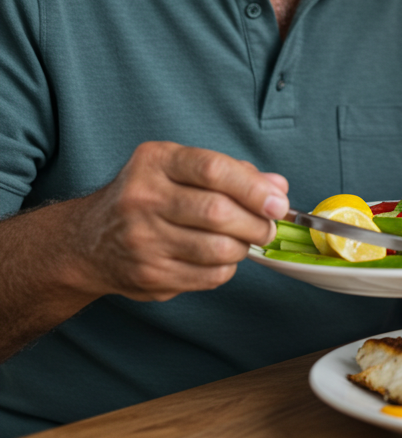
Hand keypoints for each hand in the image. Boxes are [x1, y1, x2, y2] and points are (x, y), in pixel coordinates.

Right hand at [67, 141, 289, 301]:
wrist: (87, 241)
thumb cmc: (149, 196)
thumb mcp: (181, 168)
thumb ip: (232, 173)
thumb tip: (278, 186)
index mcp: (156, 162)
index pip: (213, 169)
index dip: (254, 188)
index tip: (278, 202)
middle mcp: (143, 198)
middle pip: (217, 212)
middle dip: (256, 223)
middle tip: (268, 226)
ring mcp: (142, 239)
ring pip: (217, 249)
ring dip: (244, 247)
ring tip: (244, 240)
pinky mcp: (148, 275)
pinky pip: (208, 276)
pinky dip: (227, 268)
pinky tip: (221, 258)